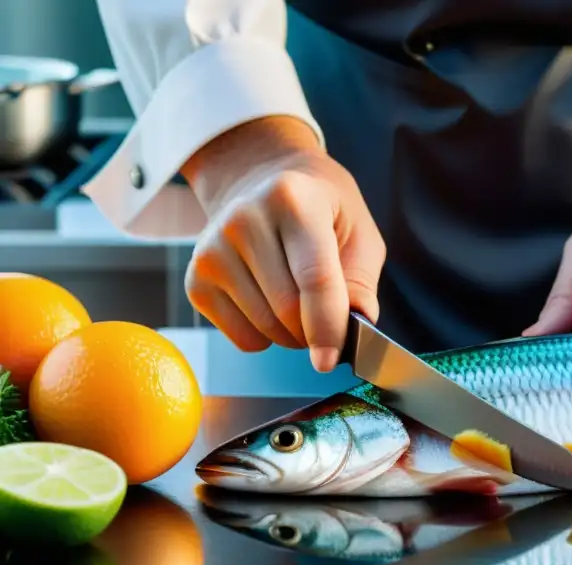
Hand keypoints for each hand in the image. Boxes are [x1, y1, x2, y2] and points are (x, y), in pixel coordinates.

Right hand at [183, 117, 385, 371]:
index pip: (314, 278)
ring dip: (292, 336)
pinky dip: (265, 336)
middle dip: (315, 331)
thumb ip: (361, 283)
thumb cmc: (321, 211)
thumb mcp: (359, 234)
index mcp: (294, 199)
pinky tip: (270, 303)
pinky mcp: (196, 279)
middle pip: (288, 310)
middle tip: (327, 319)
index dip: (327, 326)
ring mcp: (212, 249)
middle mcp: (244, 219)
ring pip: (264, 328)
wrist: (263, 182)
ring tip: (299, 305)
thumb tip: (357, 325)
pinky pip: (241, 336)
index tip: (330, 360)